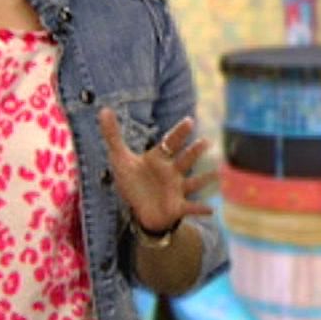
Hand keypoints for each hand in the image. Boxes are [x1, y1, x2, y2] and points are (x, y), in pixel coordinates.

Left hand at [97, 111, 215, 234]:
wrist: (140, 209)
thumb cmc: (134, 181)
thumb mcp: (120, 158)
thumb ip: (112, 135)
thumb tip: (103, 109)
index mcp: (159, 159)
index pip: (170, 143)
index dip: (178, 133)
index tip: (189, 121)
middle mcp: (171, 172)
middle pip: (185, 160)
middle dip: (195, 152)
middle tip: (206, 141)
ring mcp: (176, 189)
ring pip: (193, 182)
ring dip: (204, 179)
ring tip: (217, 174)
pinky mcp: (177, 207)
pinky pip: (191, 208)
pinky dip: (201, 210)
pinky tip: (212, 210)